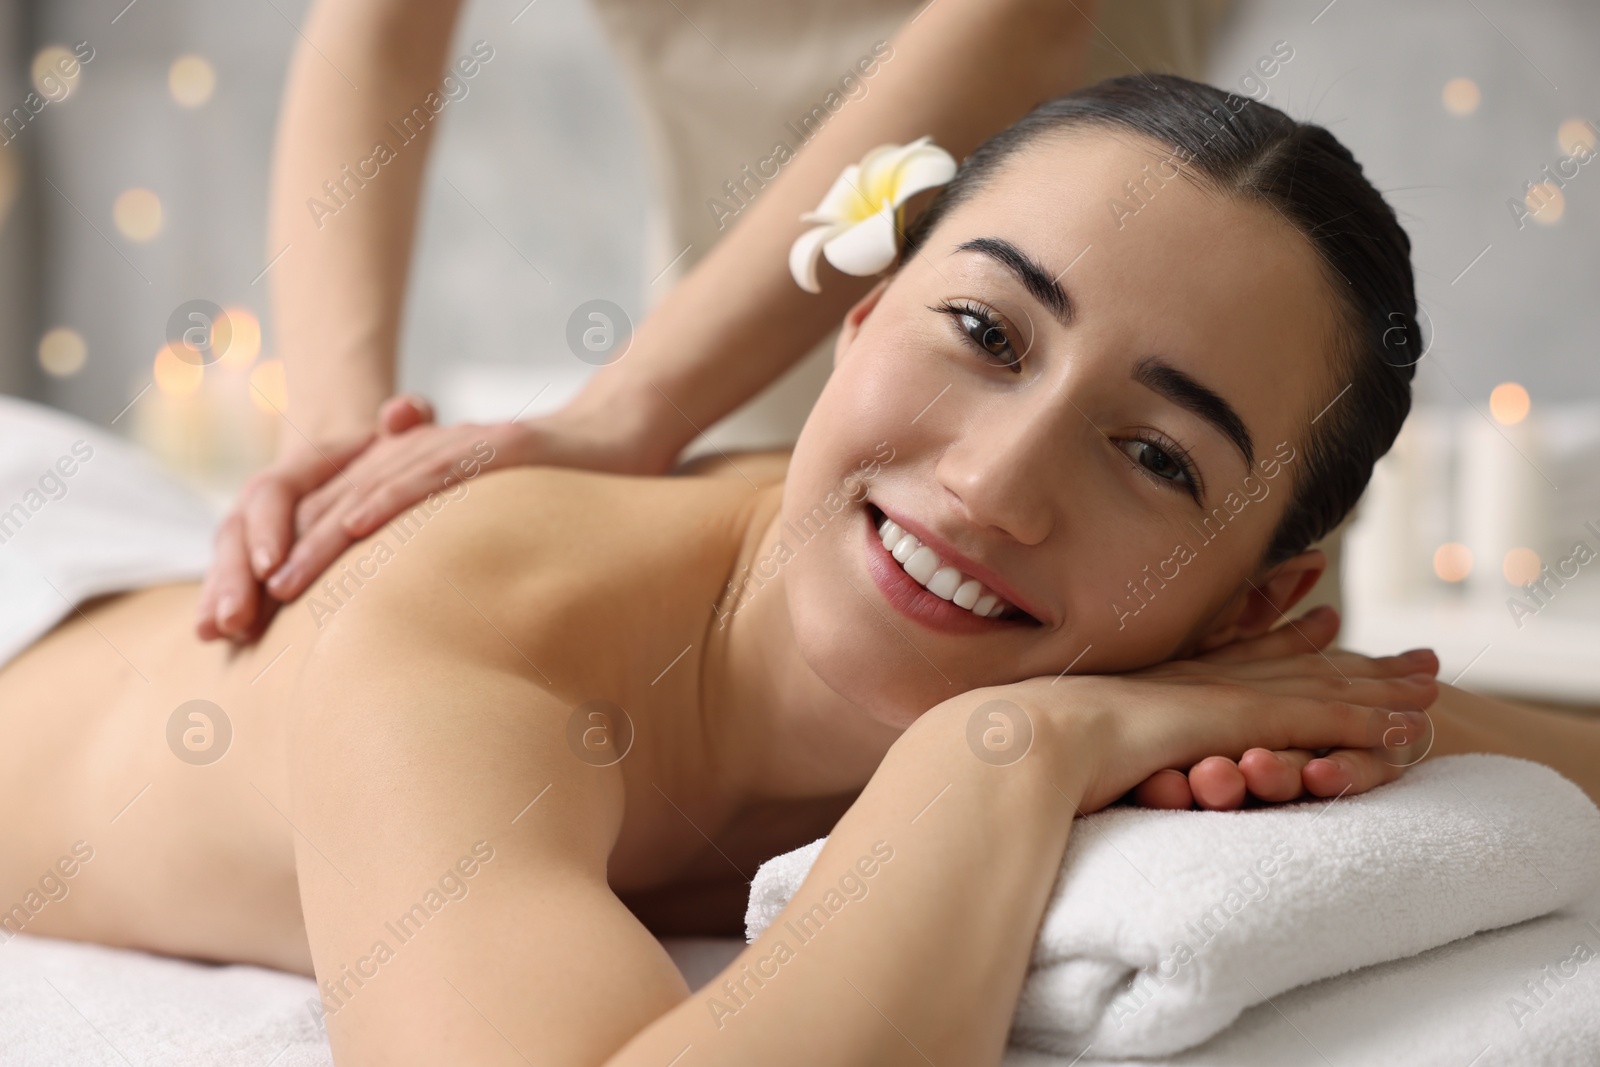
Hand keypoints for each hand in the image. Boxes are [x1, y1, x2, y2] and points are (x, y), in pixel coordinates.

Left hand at [195, 393, 660, 640]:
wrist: (627, 435)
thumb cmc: (559, 491)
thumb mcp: (485, 526)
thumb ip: (438, 555)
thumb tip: (408, 626)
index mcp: (406, 477)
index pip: (328, 522)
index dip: (280, 565)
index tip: (243, 624)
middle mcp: (418, 457)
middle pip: (330, 508)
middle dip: (278, 559)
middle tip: (238, 616)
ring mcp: (454, 449)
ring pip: (368, 491)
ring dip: (318, 538)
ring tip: (278, 584)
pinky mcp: (494, 447)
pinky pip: (432, 473)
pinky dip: (389, 498)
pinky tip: (354, 526)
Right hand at [1002, 634, 1438, 814]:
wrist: (1031, 739)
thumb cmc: (1028, 743)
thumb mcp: (1064, 728)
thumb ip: (1079, 727)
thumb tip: (1051, 738)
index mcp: (1168, 679)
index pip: (1243, 654)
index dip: (1287, 637)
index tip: (1325, 619)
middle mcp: (1204, 678)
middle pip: (1299, 665)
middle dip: (1358, 660)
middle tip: (1412, 653)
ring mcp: (1224, 696)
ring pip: (1322, 690)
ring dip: (1380, 689)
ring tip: (1433, 685)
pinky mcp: (1241, 721)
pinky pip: (1319, 722)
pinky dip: (1366, 724)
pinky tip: (1408, 730)